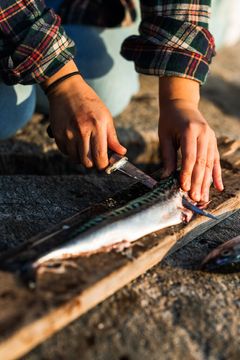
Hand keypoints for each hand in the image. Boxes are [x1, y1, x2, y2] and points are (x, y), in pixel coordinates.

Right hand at [44, 62, 125, 168]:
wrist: (67, 89)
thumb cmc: (90, 103)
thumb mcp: (106, 117)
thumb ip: (112, 138)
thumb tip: (121, 153)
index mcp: (97, 126)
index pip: (100, 157)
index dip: (103, 165)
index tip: (104, 163)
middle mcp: (82, 131)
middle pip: (87, 162)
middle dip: (92, 163)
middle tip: (95, 157)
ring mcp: (68, 133)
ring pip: (75, 159)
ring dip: (80, 157)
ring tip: (84, 147)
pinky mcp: (57, 134)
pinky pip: (65, 152)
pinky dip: (71, 151)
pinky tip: (74, 141)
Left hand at [159, 78, 222, 202]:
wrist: (181, 103)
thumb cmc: (169, 120)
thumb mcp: (164, 136)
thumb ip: (167, 156)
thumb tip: (166, 177)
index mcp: (190, 130)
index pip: (190, 156)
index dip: (187, 173)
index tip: (184, 188)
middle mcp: (204, 134)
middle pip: (202, 162)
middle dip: (198, 182)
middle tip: (194, 198)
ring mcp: (211, 138)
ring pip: (210, 164)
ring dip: (207, 182)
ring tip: (203, 198)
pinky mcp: (213, 142)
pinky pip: (215, 160)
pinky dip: (216, 175)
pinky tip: (218, 187)